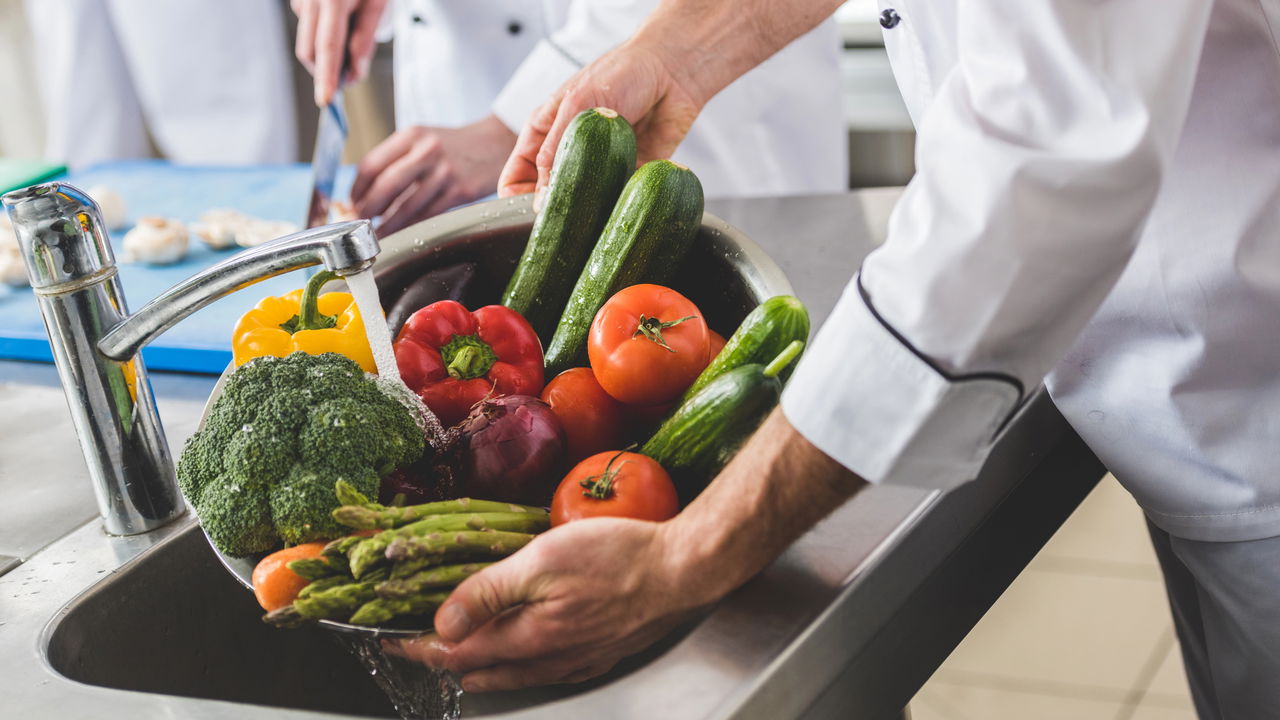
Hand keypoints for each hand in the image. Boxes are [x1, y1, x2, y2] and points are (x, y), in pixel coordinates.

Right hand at [291, 0, 387, 105]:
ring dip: (326, 52)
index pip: (328, 47)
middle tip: (350, 76)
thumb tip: (354, 75)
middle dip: (324, 71)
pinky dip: (323, 33)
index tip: (327, 100)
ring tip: (352, 35)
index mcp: (333, 0)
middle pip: (308, 50)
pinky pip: (308, 25)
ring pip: (307, 39)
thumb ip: (365, 40)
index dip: (327, 76)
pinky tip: (340, 19)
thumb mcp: (378, 4)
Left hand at [350, 115, 517, 236]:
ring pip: (407, 206)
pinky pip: (428, 214)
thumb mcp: (423, 139)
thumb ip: (397, 159)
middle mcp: (427, 151)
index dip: (357, 188)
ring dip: (388, 224)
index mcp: (411, 135)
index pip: (372, 164)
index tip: (352, 202)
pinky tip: (401, 233)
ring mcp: (445, 172)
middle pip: (386, 185)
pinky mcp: (460, 191)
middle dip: (368, 208)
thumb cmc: (453, 146)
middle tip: (359, 221)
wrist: (496, 144)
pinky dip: (410, 227)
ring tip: (377, 234)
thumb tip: (366, 192)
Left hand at [386, 411, 865, 692]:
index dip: (414, 648)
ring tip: (455, 644)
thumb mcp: (542, 560)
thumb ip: (487, 593)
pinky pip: (540, 671)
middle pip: (477, 673)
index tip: (383, 638)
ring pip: (508, 677)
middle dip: (439, 660)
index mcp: (528, 639)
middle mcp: (548, 661)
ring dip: (475, 664)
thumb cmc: (619, 557)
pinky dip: (513, 663)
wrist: (685, 570)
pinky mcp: (597, 655)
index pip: (453, 656)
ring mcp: (575, 663)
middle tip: (412, 639)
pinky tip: (516, 644)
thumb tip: (442, 625)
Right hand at [497, 38, 703, 199]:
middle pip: (547, 197)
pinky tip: (623, 198)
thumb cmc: (621, 74)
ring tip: (591, 213)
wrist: (672, 71)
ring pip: (582, 205)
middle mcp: (569, 155)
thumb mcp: (576, 106)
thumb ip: (554, 150)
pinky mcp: (629, 176)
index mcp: (545, 135)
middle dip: (550, 211)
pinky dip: (619, 203)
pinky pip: (617, 200)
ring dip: (586, 212)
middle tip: (561, 219)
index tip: (528, 212)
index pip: (516, 177)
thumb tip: (540, 198)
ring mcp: (598, 167)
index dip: (515, 198)